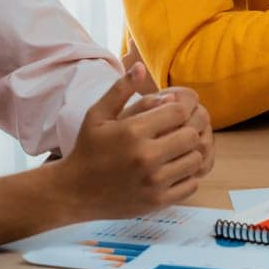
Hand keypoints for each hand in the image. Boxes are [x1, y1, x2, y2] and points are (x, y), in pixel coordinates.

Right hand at [55, 64, 205, 219]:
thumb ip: (120, 90)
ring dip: (191, 152)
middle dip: (190, 129)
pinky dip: (189, 175)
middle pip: (192, 135)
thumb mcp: (97, 115)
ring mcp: (152, 181)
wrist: (72, 192)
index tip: (175, 113)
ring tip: (178, 149)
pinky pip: (192, 184)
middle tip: (182, 130)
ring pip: (196, 159)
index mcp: (132, 132)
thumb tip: (140, 66)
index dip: (183, 109)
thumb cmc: (87, 149)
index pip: (180, 111)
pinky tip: (175, 169)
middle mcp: (145, 157)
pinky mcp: (157, 201)